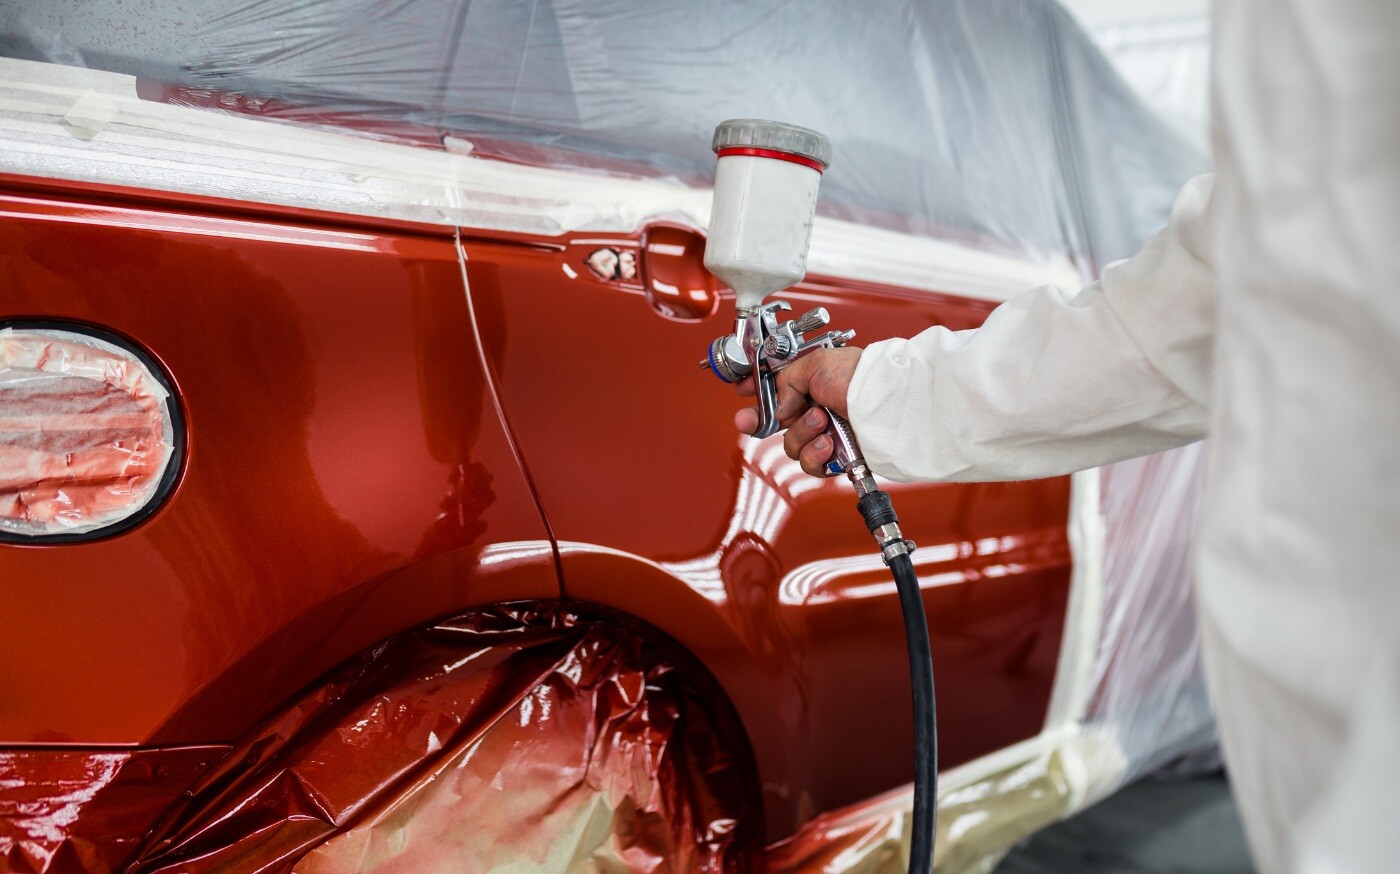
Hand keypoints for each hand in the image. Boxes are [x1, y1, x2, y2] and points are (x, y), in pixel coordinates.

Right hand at [735, 346, 861, 476]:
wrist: (888, 405)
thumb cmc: (860, 379)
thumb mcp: (815, 364)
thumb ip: (787, 381)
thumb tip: (779, 405)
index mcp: (813, 383)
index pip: (777, 390)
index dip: (757, 394)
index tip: (742, 394)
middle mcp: (818, 408)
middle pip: (778, 423)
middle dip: (763, 421)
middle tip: (749, 421)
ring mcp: (827, 434)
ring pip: (792, 445)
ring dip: (802, 434)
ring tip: (822, 422)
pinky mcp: (836, 457)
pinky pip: (811, 464)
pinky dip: (816, 455)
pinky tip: (828, 444)